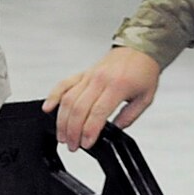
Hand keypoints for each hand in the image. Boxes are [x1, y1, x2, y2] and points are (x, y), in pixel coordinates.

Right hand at [43, 46, 161, 150]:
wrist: (139, 49)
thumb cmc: (143, 71)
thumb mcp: (145, 98)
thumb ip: (129, 117)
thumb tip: (115, 130)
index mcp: (117, 86)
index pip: (98, 112)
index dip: (89, 131)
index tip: (86, 144)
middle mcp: (100, 79)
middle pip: (79, 108)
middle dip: (73, 131)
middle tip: (73, 145)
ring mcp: (89, 75)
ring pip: (68, 99)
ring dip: (62, 120)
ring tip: (62, 136)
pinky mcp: (83, 73)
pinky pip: (64, 84)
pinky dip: (53, 96)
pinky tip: (48, 108)